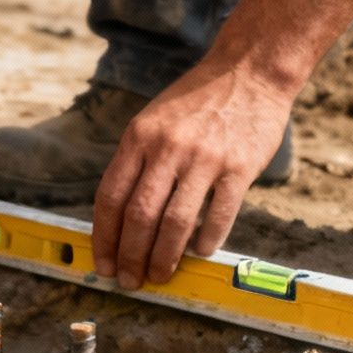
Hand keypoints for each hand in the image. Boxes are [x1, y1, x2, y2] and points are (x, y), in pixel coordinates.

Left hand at [92, 55, 298, 289]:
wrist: (249, 72)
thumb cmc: (197, 102)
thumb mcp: (153, 121)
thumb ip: (137, 162)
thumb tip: (120, 218)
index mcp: (138, 137)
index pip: (110, 197)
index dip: (104, 237)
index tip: (103, 263)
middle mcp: (167, 148)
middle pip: (139, 216)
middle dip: (130, 256)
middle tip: (129, 281)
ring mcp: (204, 158)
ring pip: (175, 223)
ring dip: (164, 258)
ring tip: (160, 276)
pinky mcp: (239, 167)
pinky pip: (219, 215)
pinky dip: (206, 241)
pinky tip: (199, 253)